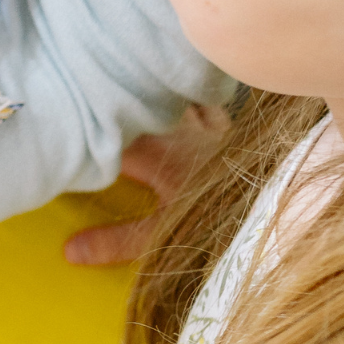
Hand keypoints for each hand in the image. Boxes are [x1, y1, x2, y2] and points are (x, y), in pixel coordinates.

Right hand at [64, 104, 231, 265]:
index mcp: (151, 151)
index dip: (78, 128)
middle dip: (109, 104)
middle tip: (83, 102)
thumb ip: (117, 241)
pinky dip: (185, 99)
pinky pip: (200, 102)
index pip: (103, 131)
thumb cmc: (222, 218)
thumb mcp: (164, 235)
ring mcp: (202, 124)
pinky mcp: (227, 128)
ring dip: (145, 95)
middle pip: (132, 106)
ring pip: (165, 97)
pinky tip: (181, 101)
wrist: (286, 200)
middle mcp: (173, 128)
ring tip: (124, 93)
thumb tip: (68, 251)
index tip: (58, 125)